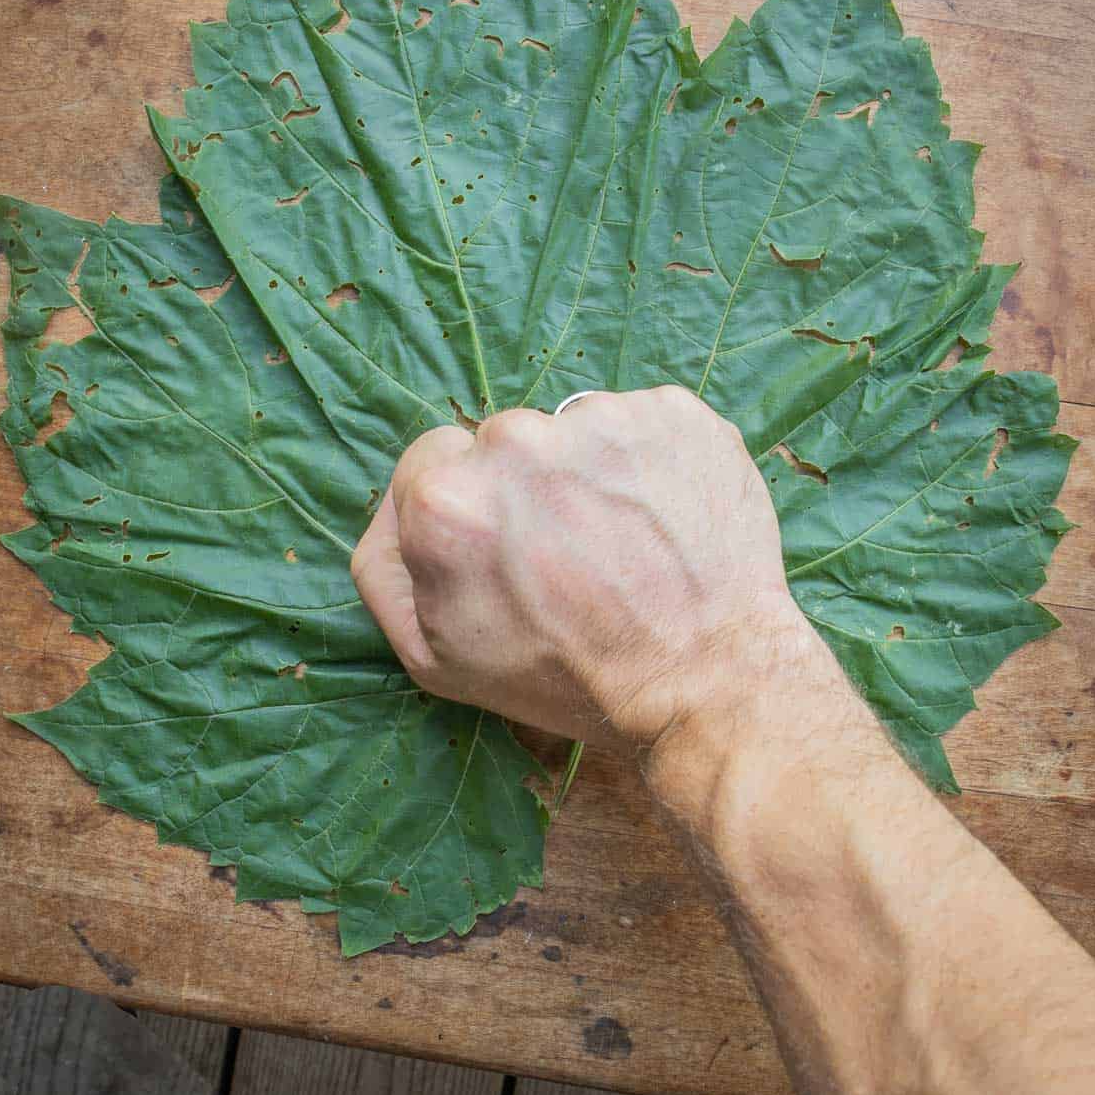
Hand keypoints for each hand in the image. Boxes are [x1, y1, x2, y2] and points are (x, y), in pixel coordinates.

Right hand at [351, 386, 824, 748]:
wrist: (709, 682)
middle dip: (529, 489)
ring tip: (625, 543)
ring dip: (591, 472)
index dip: (468, 511)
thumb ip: (384, 570)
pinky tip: (665, 520)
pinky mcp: (676, 412)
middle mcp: (518, 440)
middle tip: (571, 557)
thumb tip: (395, 509)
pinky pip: (641, 424)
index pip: (432, 460)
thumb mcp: (436, 657)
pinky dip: (650, 462)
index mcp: (446, 498)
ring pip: (575, 430)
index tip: (506, 550)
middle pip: (505, 442)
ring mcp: (602, 419)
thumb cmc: (569, 679)